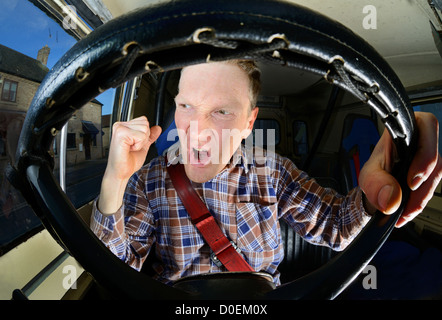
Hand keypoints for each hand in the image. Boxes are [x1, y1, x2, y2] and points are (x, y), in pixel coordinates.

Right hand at [98, 116, 161, 213]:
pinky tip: (129, 149)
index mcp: (124, 126)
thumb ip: (150, 136)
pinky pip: (140, 136)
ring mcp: (119, 129)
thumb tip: (157, 128)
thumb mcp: (143, 146)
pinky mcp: (120, 134)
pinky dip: (138, 145)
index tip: (134, 144)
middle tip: (132, 147)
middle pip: (145, 124)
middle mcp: (120, 125)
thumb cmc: (128, 161)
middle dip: (143, 138)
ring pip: (144, 129)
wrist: (121, 173)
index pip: (144, 120)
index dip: (144, 134)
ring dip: (140, 142)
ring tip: (130, 148)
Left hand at [359, 112, 441, 226]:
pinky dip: (418, 204)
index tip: (411, 182)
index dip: (423, 156)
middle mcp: (423, 141)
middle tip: (406, 204)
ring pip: (435, 178)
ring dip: (419, 199)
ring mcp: (429, 159)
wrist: (377, 187)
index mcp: (406, 128)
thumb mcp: (368, 175)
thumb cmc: (375, 171)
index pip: (426, 128)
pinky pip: (431, 190)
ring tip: (401, 212)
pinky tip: (406, 212)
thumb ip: (376, 183)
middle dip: (422, 186)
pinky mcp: (432, 175)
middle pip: (435, 160)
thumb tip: (391, 199)